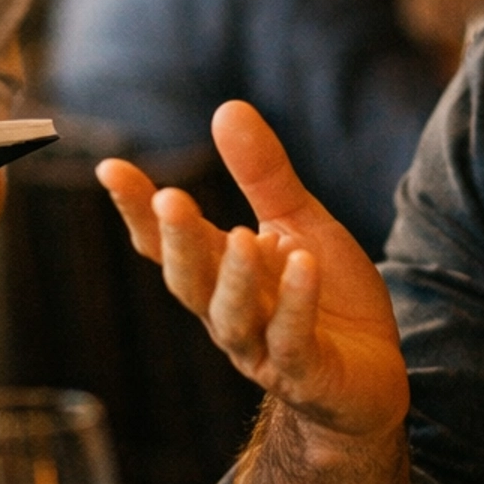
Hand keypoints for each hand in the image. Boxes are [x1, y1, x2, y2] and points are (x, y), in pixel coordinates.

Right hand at [98, 100, 407, 446]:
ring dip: (234, 277)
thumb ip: (262, 174)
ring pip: (232, 317)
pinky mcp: (306, 375)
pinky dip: (296, 305)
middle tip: (170, 200)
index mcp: (219, 275)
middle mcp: (228, 314)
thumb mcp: (298, 223)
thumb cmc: (325, 296)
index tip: (110, 169)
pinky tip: (302, 266)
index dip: (137, 210)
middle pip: (190, 281)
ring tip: (243, 236)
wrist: (372, 374)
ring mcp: (264, 350)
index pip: (168, 243)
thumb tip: (227, 108)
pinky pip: (293, 341)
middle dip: (178, 242)